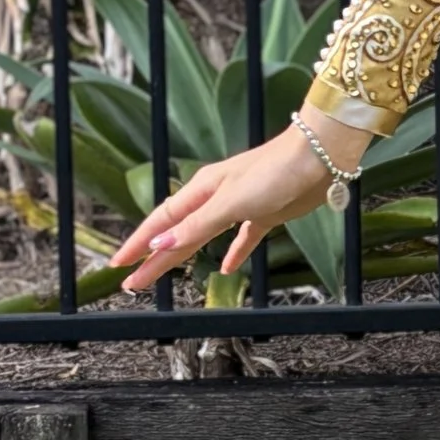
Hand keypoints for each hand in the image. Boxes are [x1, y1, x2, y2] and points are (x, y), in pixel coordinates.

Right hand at [110, 114, 364, 293]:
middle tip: (133, 283)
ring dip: (183, 255)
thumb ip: (197, 225)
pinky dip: (234, 253)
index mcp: (202, 191)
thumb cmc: (275, 171)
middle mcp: (216, 198)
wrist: (319, 156)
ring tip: (162, 273)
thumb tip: (160, 245)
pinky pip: (242, 237)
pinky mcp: (265, 214)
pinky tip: (227, 268)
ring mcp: (240, 206)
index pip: (161, 223)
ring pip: (203, 237)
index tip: (119, 265)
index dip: (139, 245)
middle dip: (153, 259)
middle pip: (177, 234)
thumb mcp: (231, 202)